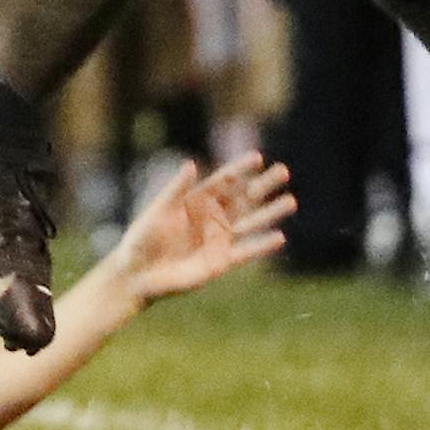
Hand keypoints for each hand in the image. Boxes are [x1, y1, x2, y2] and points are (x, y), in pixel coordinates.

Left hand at [104, 153, 293, 305]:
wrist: (138, 273)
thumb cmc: (143, 238)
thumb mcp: (158, 210)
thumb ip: (176, 189)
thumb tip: (192, 164)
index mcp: (195, 201)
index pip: (223, 181)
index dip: (240, 168)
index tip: (259, 156)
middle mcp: (211, 218)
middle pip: (242, 198)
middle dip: (262, 185)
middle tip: (284, 171)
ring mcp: (217, 240)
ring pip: (250, 222)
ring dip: (270, 212)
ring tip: (291, 201)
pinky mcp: (220, 262)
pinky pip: (245, 253)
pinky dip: (261, 245)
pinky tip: (279, 237)